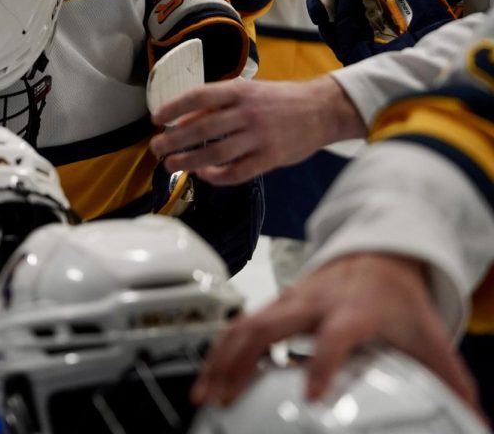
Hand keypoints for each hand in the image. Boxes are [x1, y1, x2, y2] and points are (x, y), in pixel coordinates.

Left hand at [150, 76, 364, 184]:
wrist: (323, 110)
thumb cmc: (279, 100)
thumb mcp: (248, 92)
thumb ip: (217, 105)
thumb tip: (182, 120)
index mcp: (239, 91)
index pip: (198, 97)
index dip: (173, 108)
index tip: (156, 118)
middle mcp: (247, 113)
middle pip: (202, 129)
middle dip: (173, 140)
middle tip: (156, 148)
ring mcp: (259, 137)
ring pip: (216, 153)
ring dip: (189, 160)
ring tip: (171, 164)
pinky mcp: (270, 158)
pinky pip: (237, 172)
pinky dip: (217, 175)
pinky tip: (203, 174)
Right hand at [193, 253, 479, 412]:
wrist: (376, 256)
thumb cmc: (396, 299)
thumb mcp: (427, 336)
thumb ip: (449, 380)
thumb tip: (476, 420)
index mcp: (353, 310)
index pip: (336, 336)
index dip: (324, 364)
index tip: (313, 395)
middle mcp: (313, 303)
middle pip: (267, 326)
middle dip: (240, 361)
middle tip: (225, 396)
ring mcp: (288, 301)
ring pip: (242, 325)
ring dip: (219, 360)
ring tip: (205, 394)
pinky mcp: (274, 305)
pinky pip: (238, 325)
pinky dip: (219, 351)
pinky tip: (209, 378)